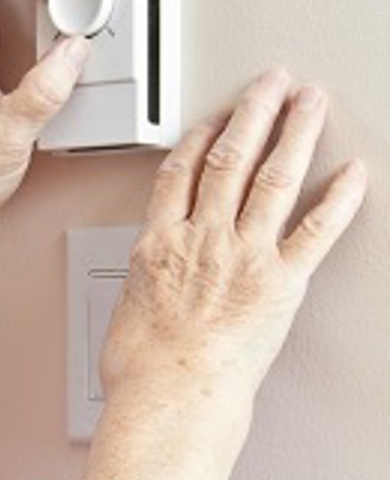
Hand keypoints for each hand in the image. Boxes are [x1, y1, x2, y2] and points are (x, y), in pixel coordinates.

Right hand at [72, 70, 367, 479]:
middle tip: (269, 85)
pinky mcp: (281, 283)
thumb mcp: (126, 313)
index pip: (178, 173)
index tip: (212, 118)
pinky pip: (316, 231)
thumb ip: (146, 289)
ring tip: (309, 104)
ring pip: (271, 178)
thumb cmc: (142, 369)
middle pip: (228, 159)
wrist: (169, 394)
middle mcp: (201, 239)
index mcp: (158, 244)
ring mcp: (243, 256)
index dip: (198, 138)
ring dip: (293, 133)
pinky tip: (353, 174)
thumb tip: (148, 297)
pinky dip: (338, 200)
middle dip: (252, 114)